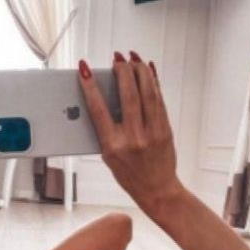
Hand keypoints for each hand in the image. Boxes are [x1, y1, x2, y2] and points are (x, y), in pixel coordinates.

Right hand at [78, 51, 183, 211]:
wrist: (157, 190)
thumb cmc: (129, 175)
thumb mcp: (109, 156)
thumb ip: (105, 129)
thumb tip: (101, 98)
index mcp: (113, 146)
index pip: (98, 110)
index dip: (90, 86)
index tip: (84, 69)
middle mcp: (133, 138)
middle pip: (127, 94)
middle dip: (121, 71)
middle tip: (116, 59)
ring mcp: (152, 133)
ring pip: (147, 92)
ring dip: (139, 70)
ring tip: (132, 59)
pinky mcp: (165, 129)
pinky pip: (159, 99)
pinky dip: (153, 82)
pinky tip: (148, 70)